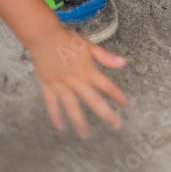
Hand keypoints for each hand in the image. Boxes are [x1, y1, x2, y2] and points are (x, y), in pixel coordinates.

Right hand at [28, 24, 127, 138]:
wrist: (45, 37)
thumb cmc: (68, 40)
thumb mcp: (90, 46)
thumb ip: (106, 57)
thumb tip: (123, 63)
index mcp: (88, 71)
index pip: (107, 87)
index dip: (118, 96)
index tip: (126, 105)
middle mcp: (76, 81)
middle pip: (94, 101)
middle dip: (106, 115)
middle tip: (117, 126)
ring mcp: (61, 86)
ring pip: (72, 108)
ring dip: (79, 122)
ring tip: (85, 135)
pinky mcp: (48, 87)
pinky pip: (51, 105)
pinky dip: (55, 116)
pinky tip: (61, 127)